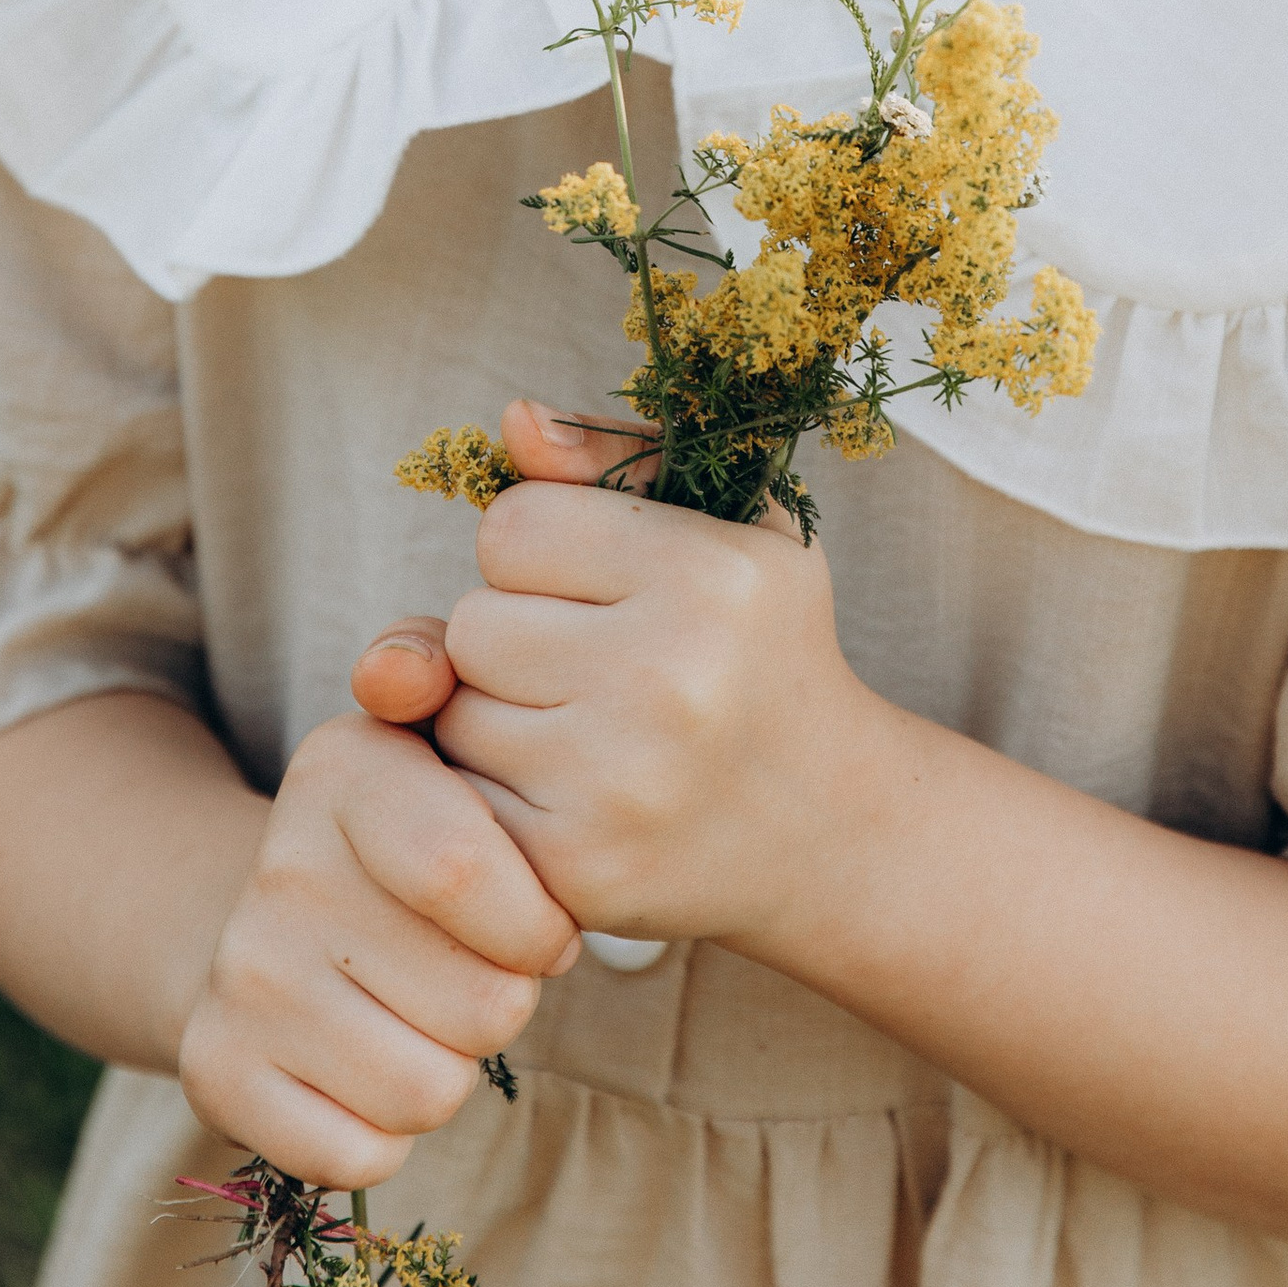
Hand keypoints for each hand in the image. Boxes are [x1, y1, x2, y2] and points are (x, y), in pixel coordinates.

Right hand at [176, 708, 579, 1189]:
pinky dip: (384, 1134)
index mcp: (344, 769)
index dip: (538, 924)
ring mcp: (239, 975)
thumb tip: (400, 675)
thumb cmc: (406, 838)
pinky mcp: (214, 1070)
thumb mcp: (433, 737)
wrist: (257, 923)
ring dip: (453, 1069)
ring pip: (429, 1089)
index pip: (466, 871)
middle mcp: (279, 870)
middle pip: (481, 1002)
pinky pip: (359, 1154)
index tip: (543, 926)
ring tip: (425, 1015)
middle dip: (507, 1001)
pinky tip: (368, 1070)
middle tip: (476, 971)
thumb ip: (440, 667)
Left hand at [422, 399, 882, 949]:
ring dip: (498, 717)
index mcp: (710, 577)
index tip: (604, 593)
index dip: (543, 555)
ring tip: (590, 731)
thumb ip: (613, 460)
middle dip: (516, 637)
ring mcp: (618, 782)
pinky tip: (570, 792)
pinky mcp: (575, 866)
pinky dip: (495, 793)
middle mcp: (667, 678)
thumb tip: (511, 420)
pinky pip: (460, 795)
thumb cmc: (764, 654)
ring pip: (457, 712)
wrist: (830, 829)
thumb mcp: (732, 531)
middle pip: (472, 622)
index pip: (511, 526)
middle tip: (599, 670)